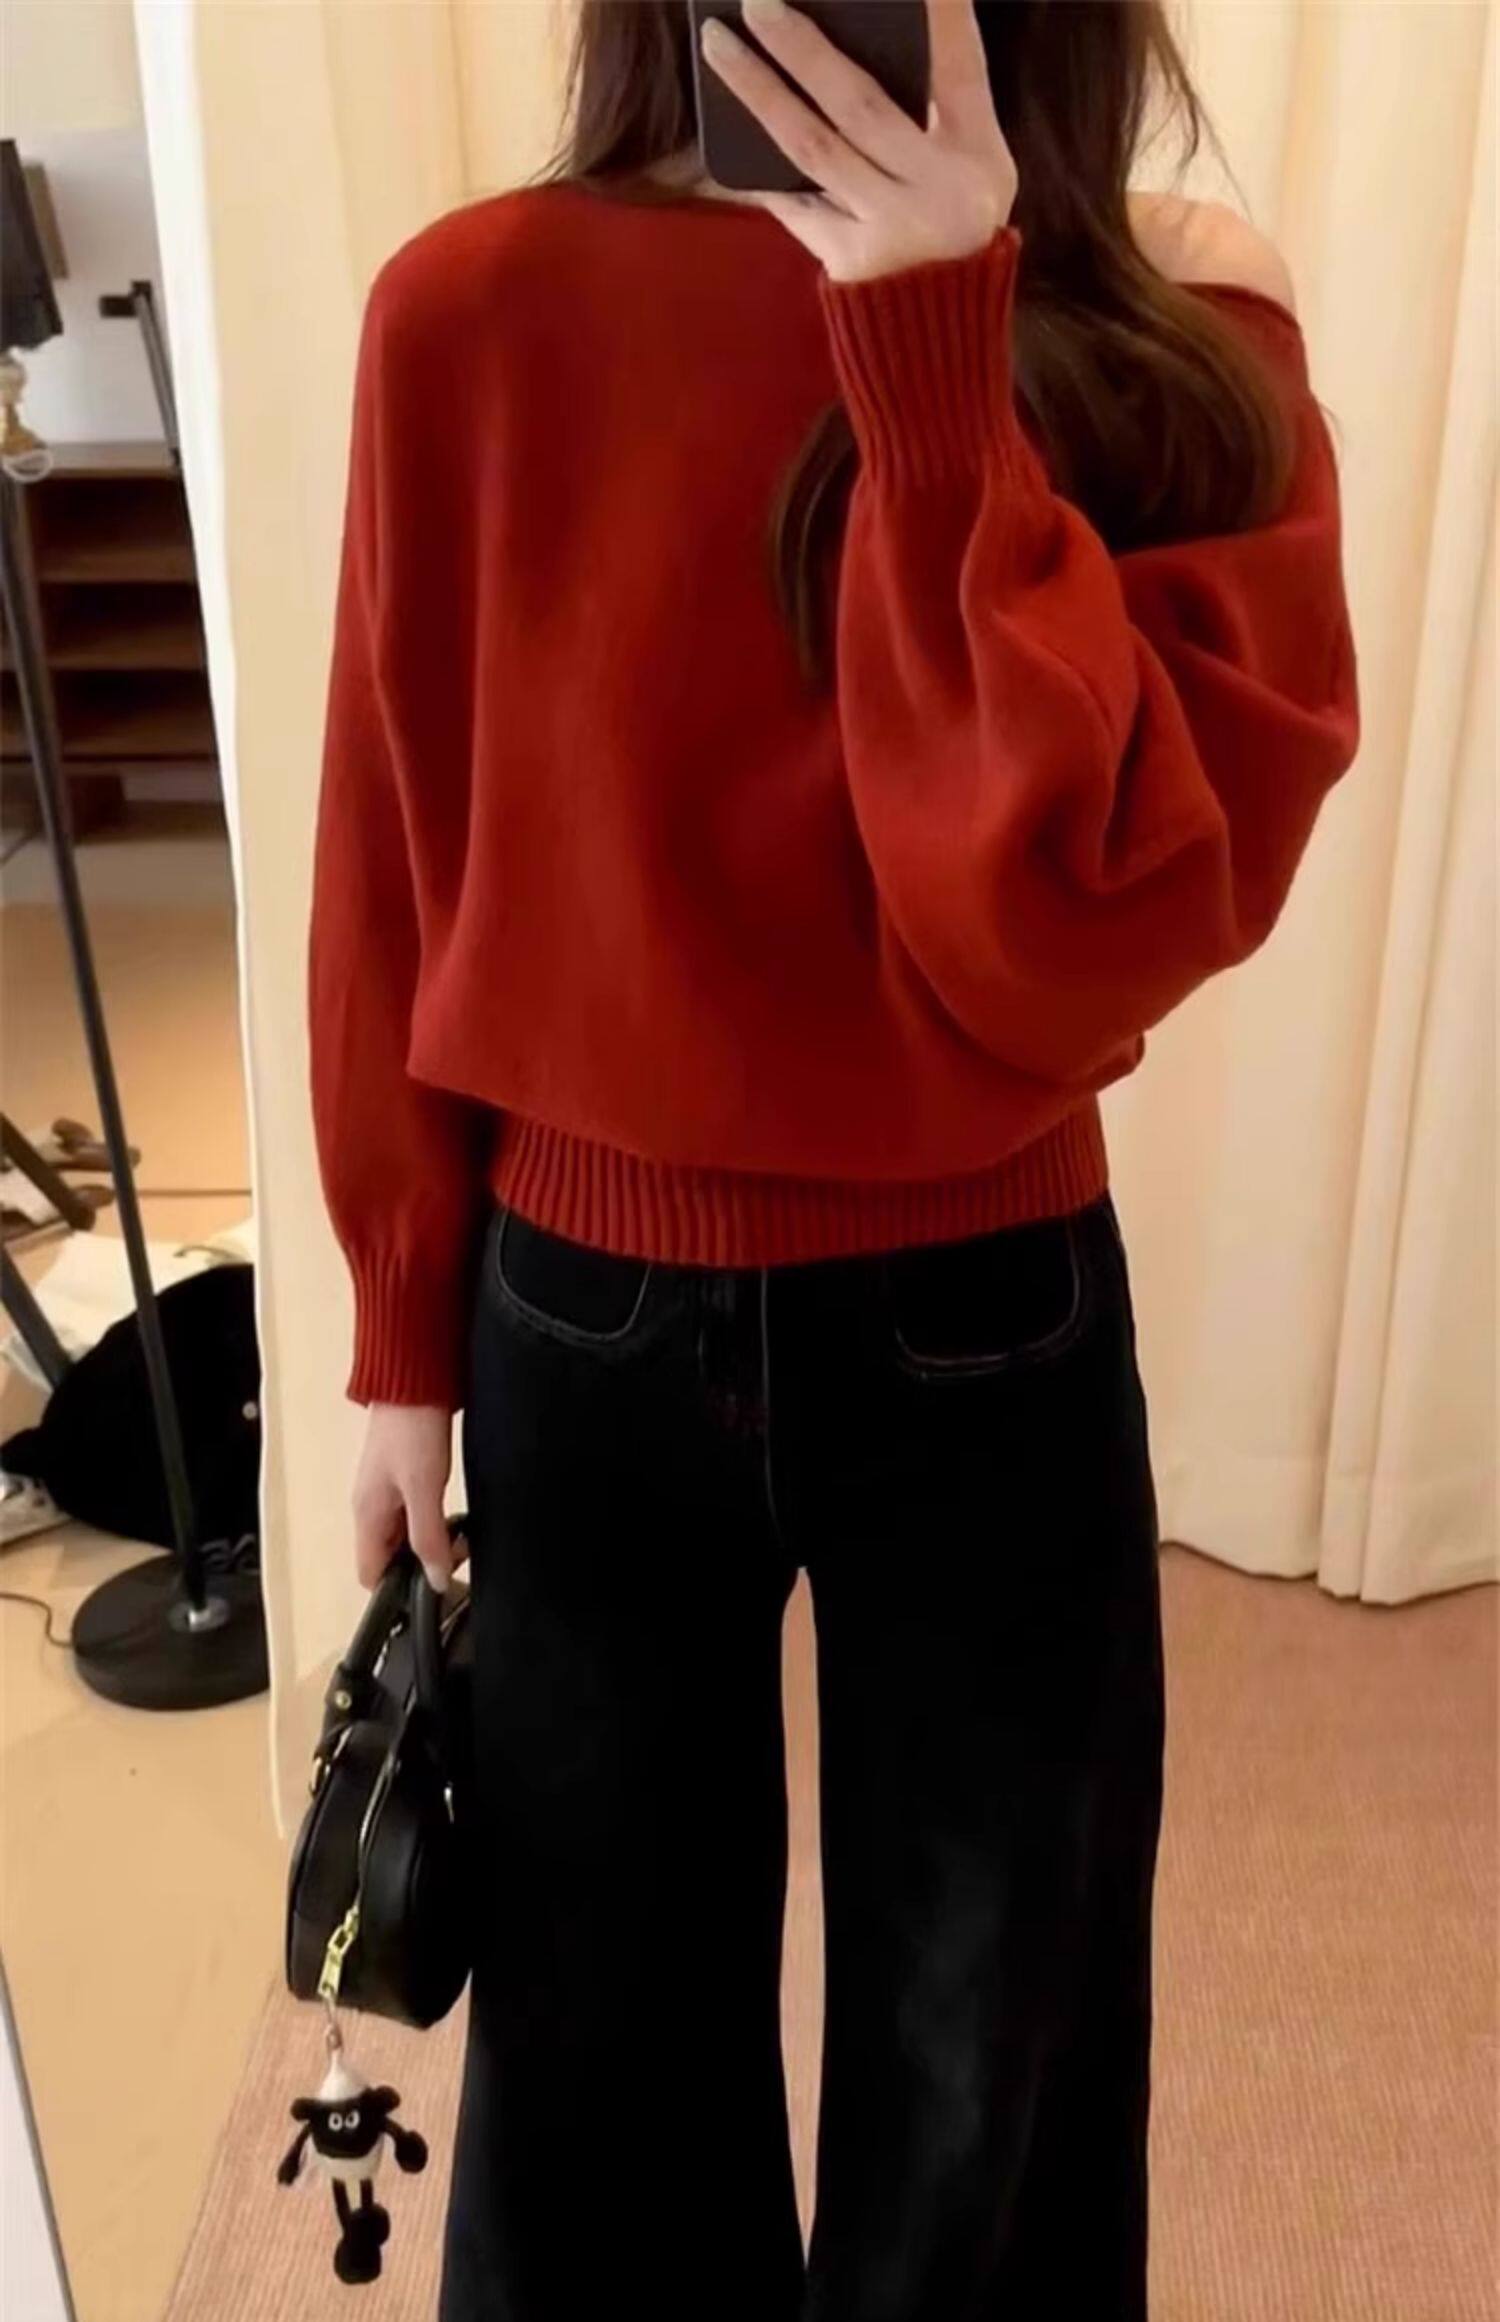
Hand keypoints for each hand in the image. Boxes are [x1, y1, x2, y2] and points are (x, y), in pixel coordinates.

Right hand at [351, 1404, 465, 1593]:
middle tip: (457, 1558)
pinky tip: (456, 1517)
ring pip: (405, 1536)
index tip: (429, 1591)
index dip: (396, 1590)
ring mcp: (387, 1491)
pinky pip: (415, 1514)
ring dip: (432, 1542)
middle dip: (421, 1565)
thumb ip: (428, 1537)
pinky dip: (435, 1521)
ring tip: (461, 1538)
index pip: (370, 1574)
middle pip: (390, 1557)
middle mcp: (372, 1507)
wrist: (415, 1380)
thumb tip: (436, 1580)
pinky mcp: (405, 1476)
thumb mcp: (423, 1489)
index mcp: (366, 1514)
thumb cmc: (411, 1429)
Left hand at [697, 0, 1017, 281]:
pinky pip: (794, 202)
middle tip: (758, 1)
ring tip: (719, 44)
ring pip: (813, 147)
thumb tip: (856, 38)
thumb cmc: (948, 230)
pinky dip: (759, 166)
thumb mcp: (969, 170)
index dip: (942, 15)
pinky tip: (723, 124)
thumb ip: (935, 110)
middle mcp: (939, 189)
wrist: (939, 336)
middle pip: (860, 104)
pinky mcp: (851, 261)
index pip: (961, 68)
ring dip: (759, 90)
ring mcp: (891, 228)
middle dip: (804, 47)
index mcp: (978, 155)